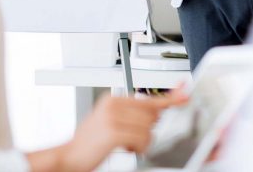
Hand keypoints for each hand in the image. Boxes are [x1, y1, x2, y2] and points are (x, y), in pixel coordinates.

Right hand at [54, 93, 186, 171]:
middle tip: (130, 138)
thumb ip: (130, 114)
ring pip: (148, 128)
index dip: (169, 98)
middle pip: (151, 115)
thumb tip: (155, 113)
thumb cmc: (89, 143)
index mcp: (113, 100)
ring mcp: (113, 117)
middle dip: (146, 130)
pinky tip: (125, 147)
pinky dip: (138, 147)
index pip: (147, 98)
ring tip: (124, 144)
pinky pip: (142, 139)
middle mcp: (113, 104)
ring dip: (141, 141)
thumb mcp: (109, 122)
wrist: (68, 157)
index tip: (184, 94)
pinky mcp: (114, 131)